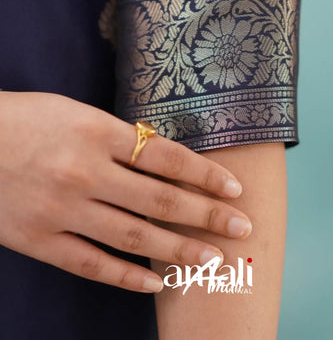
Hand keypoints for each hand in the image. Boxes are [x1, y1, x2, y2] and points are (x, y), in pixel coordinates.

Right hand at [0, 91, 251, 292]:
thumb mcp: (76, 112)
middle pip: (160, 200)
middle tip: (242, 228)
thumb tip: (164, 160)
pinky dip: (126, 278)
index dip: (205, 176)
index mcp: (97, 133)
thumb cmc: (26, 118)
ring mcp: (62, 211)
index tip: (234, 190)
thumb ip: (118, 137)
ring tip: (213, 260)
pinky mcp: (39, 240)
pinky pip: (91, 264)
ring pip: (134, 237)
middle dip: (206, 216)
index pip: (167, 158)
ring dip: (179, 251)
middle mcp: (85, 173)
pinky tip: (156, 284)